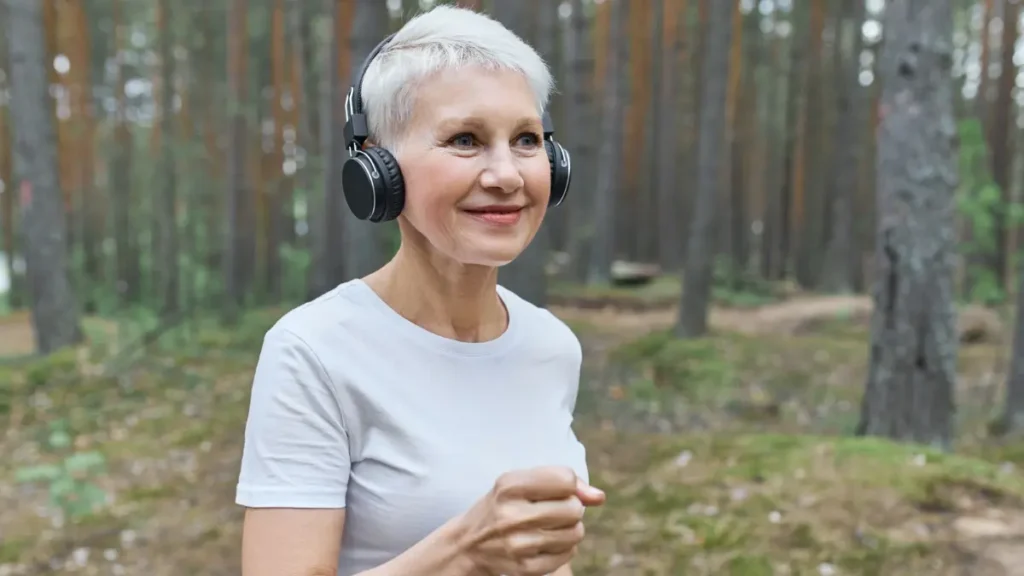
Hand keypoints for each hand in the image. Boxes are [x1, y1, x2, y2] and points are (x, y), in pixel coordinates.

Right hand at [454, 466, 605, 575]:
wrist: (469, 544)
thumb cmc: (504, 505)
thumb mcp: (522, 483)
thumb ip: (562, 481)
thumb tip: (599, 497)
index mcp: (510, 486)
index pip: (566, 479)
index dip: (568, 485)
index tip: (555, 490)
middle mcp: (512, 515)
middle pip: (574, 508)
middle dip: (570, 508)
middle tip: (552, 511)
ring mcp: (519, 544)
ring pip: (575, 533)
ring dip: (569, 529)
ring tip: (550, 526)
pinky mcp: (525, 568)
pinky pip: (568, 554)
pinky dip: (563, 548)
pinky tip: (545, 543)